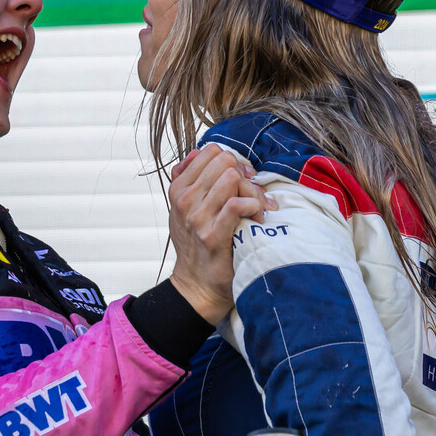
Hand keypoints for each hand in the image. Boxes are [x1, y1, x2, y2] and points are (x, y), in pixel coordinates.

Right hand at [167, 144, 274, 325]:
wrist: (197, 284)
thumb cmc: (196, 244)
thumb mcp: (182, 208)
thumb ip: (188, 178)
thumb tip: (200, 151)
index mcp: (178, 189)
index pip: (210, 151)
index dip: (232, 160)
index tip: (242, 177)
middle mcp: (184, 200)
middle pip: (225, 162)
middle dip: (244, 173)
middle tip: (253, 191)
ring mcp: (197, 217)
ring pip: (232, 178)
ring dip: (252, 191)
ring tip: (258, 206)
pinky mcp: (213, 235)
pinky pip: (237, 204)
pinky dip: (254, 205)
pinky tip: (257, 216)